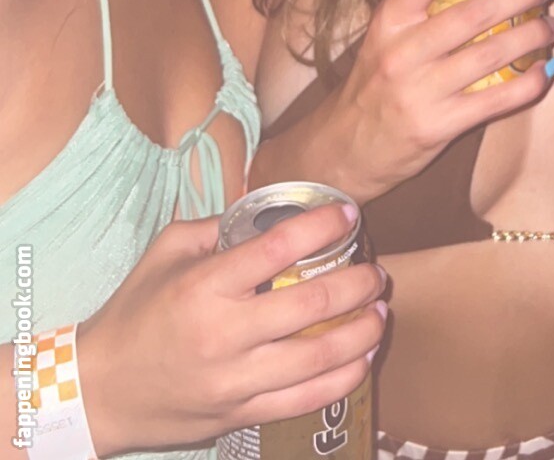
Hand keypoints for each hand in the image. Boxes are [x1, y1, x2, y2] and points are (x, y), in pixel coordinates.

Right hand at [80, 200, 386, 456]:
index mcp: (205, 285)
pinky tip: (363, 356)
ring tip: (380, 309)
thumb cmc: (135, 311)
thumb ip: (217, 227)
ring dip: (361, 330)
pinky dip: (344, 377)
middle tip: (376, 269)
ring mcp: (235, 380)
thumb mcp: (167, 250)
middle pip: (312, 305)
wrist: (100, 389)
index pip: (278, 248)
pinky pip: (306, 400)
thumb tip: (267, 211)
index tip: (349, 213)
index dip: (323, 226)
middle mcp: (224, 333)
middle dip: (357, 282)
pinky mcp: (241, 414)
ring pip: (319, 357)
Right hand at [315, 0, 553, 200]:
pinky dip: (529, 83)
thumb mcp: (385, 37)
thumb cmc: (375, 84)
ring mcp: (420, 91)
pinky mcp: (439, 126)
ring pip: (491, 54)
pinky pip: (496, 100)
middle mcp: (402, 51)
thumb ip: (422, 9)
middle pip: (472, 12)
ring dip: (532, 36)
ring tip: (551, 26)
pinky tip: (546, 70)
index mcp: (388, 20)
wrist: (344, 150)